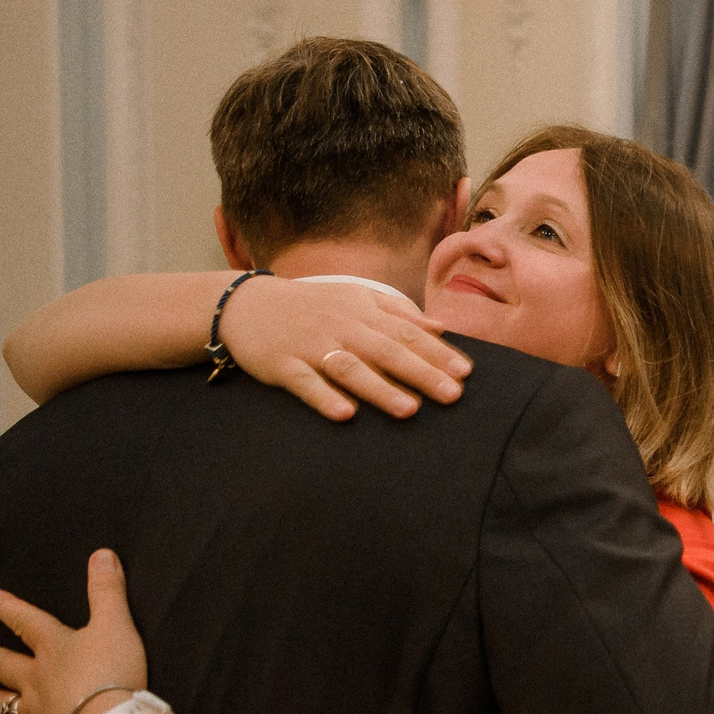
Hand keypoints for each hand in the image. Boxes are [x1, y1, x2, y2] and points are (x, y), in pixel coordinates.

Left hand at [0, 550, 148, 713]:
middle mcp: (36, 678)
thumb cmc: (112, 673)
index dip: (7, 607)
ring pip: (5, 702)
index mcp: (54, 647)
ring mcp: (35, 712)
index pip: (26, 621)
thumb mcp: (116, 625)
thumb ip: (108, 591)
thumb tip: (102, 553)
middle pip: (5, 664)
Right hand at [222, 277, 470, 421]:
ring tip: (409, 410)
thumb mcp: (356, 298)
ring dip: (379, 389)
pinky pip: (305, 383)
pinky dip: (324, 397)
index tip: (466, 373)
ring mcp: (311, 345)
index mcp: (364, 311)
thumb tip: (441, 327)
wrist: (246, 303)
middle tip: (453, 395)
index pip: (408, 332)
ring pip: (350, 368)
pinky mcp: (282, 364)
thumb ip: (398, 311)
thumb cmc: (313, 305)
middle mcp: (342, 327)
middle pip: (387, 351)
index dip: (437, 353)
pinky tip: (344, 415)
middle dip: (422, 374)